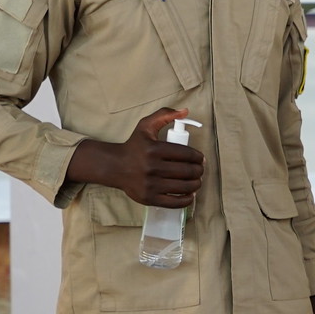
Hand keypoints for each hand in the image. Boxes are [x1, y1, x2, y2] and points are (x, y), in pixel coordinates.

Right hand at [65, 107, 204, 207]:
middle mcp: (152, 168)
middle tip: (199, 169)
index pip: (187, 154)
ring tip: (196, 180)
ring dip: (196, 184)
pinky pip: (176, 202)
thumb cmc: (134, 146)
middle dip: (199, 170)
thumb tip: (185, 111)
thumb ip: (164, 115)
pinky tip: (189, 193)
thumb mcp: (146, 126)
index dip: (198, 157)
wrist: (114, 166)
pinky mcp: (149, 198)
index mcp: (153, 149)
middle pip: (188, 171)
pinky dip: (187, 199)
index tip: (200, 158)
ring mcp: (150, 185)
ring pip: (185, 187)